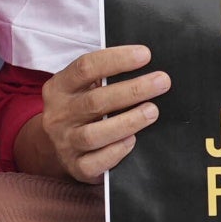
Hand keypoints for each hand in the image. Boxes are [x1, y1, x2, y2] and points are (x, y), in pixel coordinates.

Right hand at [28, 44, 171, 183]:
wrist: (60, 147)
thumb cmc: (83, 109)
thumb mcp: (83, 88)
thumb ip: (105, 77)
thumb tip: (146, 68)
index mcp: (59, 88)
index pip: (85, 68)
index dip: (116, 60)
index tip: (145, 55)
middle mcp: (59, 115)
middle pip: (95, 101)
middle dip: (132, 90)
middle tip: (161, 82)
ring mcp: (65, 142)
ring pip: (93, 134)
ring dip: (127, 121)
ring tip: (152, 111)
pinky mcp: (75, 166)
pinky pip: (95, 162)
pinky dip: (116, 151)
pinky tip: (133, 140)